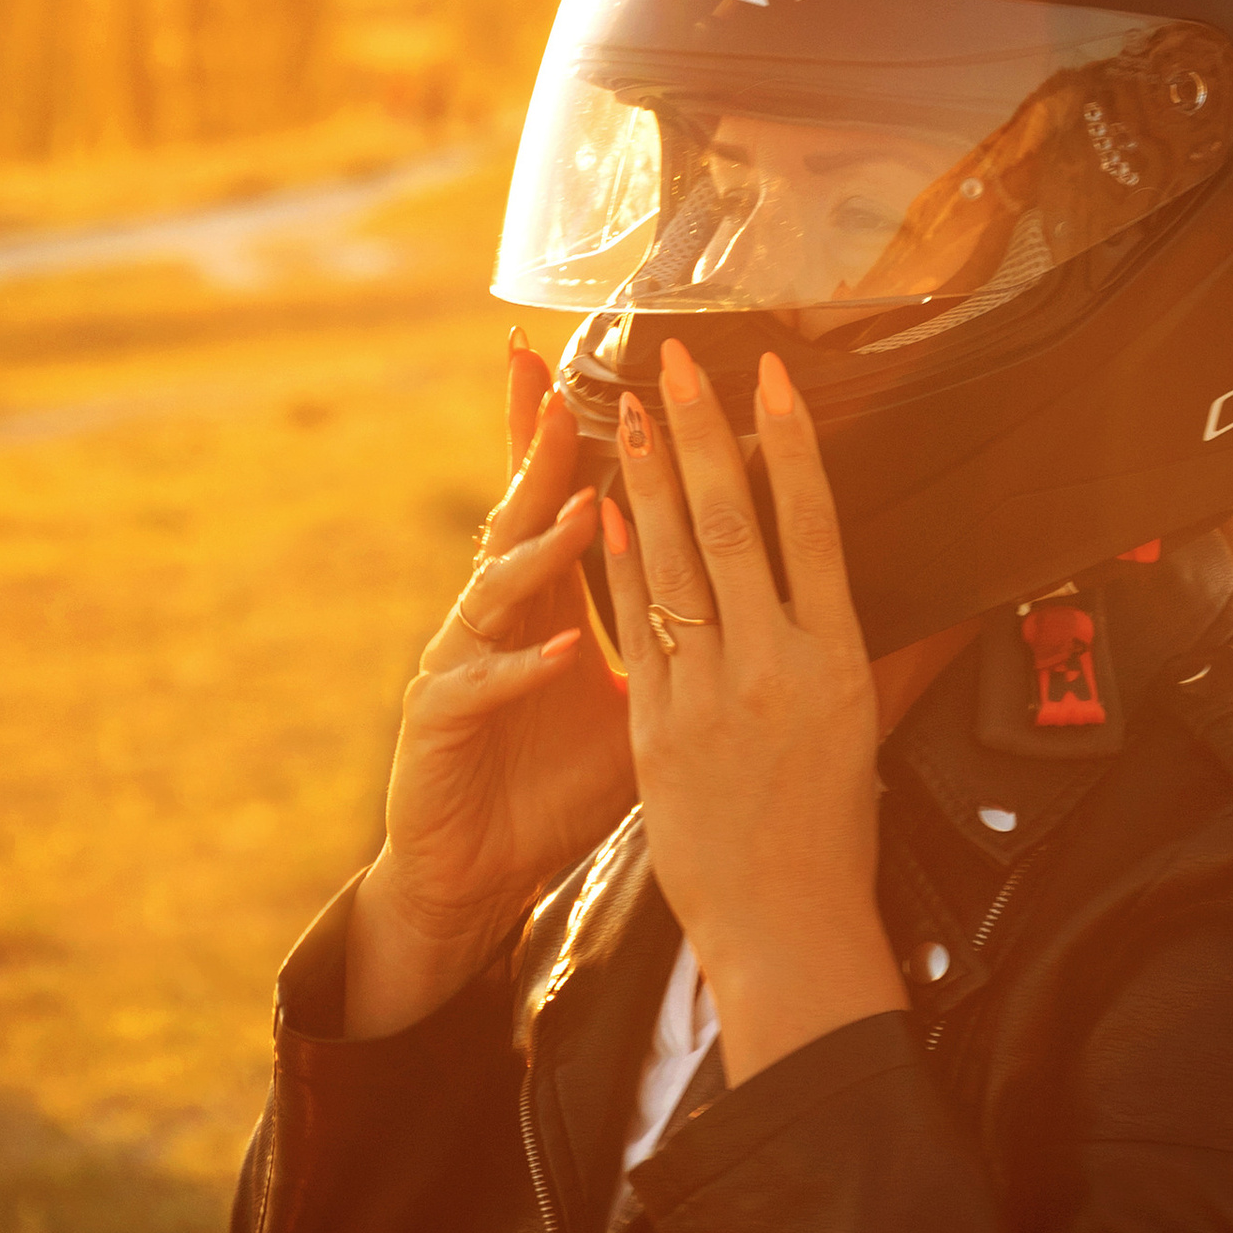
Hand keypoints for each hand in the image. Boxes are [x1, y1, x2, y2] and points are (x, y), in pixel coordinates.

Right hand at [347, 339, 636, 1035]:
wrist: (480, 866)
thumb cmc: (561, 781)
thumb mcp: (647, 703)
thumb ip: (694, 642)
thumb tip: (791, 601)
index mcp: (548, 600)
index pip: (562, 498)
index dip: (570, 433)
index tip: (599, 366)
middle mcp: (500, 615)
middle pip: (520, 513)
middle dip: (538, 445)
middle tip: (563, 383)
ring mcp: (462, 661)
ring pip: (498, 586)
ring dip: (547, 545)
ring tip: (592, 506)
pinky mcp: (440, 722)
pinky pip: (480, 687)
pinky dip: (520, 669)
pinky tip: (558, 653)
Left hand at [600, 338, 906, 1084]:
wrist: (783, 923)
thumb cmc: (838, 828)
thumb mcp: (878, 727)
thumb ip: (914, 653)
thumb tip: (973, 595)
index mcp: (838, 658)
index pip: (813, 525)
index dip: (789, 444)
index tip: (768, 377)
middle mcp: (772, 665)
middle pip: (731, 524)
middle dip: (699, 435)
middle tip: (674, 362)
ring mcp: (708, 694)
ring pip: (672, 564)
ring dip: (645, 479)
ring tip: (627, 411)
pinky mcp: (656, 727)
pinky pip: (635, 626)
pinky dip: (618, 563)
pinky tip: (603, 510)